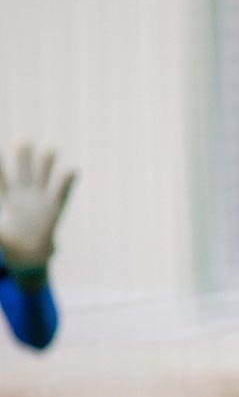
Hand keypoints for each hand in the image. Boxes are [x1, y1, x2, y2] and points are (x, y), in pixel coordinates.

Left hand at [0, 145, 76, 274]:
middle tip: (25, 141)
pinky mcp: (54, 207)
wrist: (29, 255)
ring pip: (43, 177)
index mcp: (5, 199)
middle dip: (24, 158)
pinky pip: (62, 192)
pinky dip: (67, 182)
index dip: (0, 168)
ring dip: (47, 164)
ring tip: (51, 150)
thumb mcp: (0, 238)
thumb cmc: (9, 246)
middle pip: (23, 172)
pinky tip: (72, 170)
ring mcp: (39, 199)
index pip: (0, 181)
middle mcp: (22, 194)